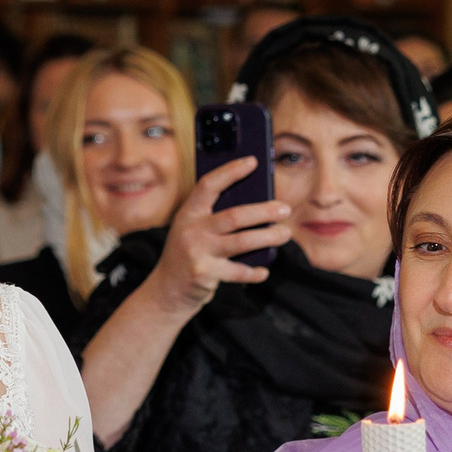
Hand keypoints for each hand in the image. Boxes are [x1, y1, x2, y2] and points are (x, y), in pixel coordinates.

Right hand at [142, 157, 291, 313]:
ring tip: (284, 234)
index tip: (252, 162)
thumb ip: (214, 218)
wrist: (166, 290)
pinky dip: (254, 272)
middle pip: (234, 216)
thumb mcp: (192, 231)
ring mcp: (197, 252)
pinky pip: (238, 271)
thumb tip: (257, 206)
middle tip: (285, 209)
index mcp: (188, 214)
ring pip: (242, 242)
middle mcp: (191, 230)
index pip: (209, 185)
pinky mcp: (204, 273)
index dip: (231, 171)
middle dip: (264, 211)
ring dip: (268, 237)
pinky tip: (264, 271)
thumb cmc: (188, 255)